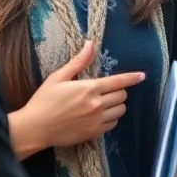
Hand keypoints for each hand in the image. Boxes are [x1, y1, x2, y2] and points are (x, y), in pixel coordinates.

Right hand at [19, 40, 145, 149]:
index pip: (119, 81)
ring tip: (104, 103)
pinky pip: (113, 124)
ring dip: (116, 105)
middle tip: (106, 90)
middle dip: (118, 91)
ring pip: (120, 110)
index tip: (142, 76)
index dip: (132, 78)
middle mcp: (96, 104)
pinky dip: (111, 118)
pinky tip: (99, 115)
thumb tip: (90, 43)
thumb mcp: (58, 77)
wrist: (34, 128)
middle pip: (122, 95)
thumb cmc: (44, 101)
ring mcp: (96, 120)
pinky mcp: (94, 133)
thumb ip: (78, 62)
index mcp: (89, 88)